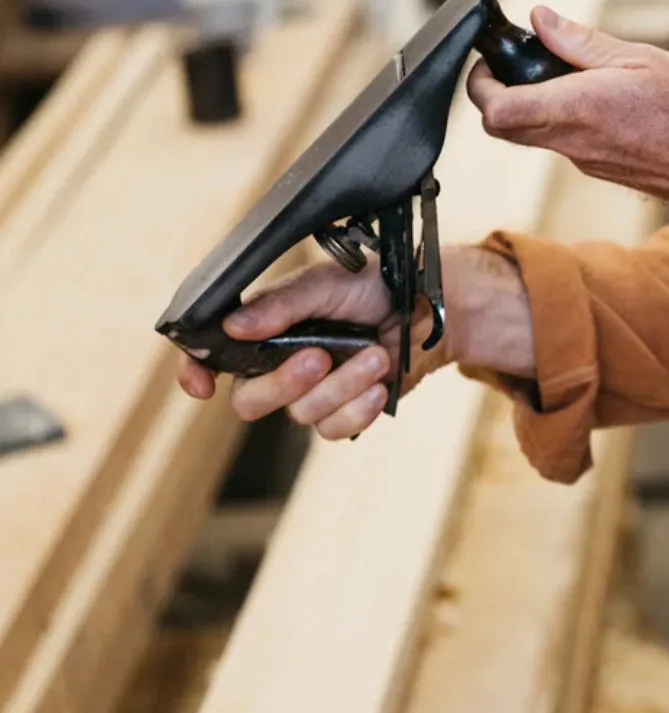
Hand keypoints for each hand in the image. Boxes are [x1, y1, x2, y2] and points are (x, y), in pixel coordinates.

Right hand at [172, 244, 535, 440]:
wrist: (429, 306)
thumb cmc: (373, 285)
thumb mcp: (324, 283)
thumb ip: (279, 304)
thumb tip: (234, 326)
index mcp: (263, 328)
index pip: (213, 356)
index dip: (196, 371)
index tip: (201, 385)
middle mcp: (280, 364)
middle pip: (250, 399)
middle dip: (284, 382)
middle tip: (318, 356)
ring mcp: (312, 392)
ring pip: (301, 413)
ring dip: (340, 386)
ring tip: (375, 354)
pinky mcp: (344, 411)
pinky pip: (333, 428)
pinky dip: (357, 408)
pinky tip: (378, 385)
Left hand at [467, 8, 668, 252]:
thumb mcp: (641, 58)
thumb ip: (583, 42)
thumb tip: (541, 20)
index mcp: (579, 109)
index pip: (497, 111)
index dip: (479, 85)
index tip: (490, 61)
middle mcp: (575, 143)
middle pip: (506, 127)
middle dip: (500, 93)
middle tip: (521, 61)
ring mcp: (588, 162)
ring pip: (537, 134)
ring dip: (537, 104)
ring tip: (571, 72)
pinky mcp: (604, 170)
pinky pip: (567, 143)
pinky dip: (567, 117)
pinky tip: (602, 97)